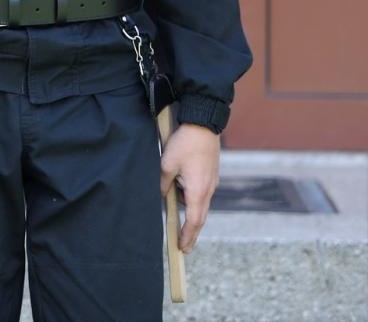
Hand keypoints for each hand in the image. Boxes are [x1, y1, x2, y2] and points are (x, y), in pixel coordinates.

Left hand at [161, 122, 219, 251]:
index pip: (193, 220)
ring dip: (193, 219)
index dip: (187, 235)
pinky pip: (202, 195)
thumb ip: (163, 183)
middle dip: (192, 233)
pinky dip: (194, 205)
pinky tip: (184, 203)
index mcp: (198, 190)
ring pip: (201, 206)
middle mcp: (208, 189)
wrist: (203, 125)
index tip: (183, 248)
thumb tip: (161, 196)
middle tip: (184, 247)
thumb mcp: (166, 163)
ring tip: (182, 229)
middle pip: (200, 217)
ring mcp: (212, 182)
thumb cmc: (185, 143)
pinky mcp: (210, 175)